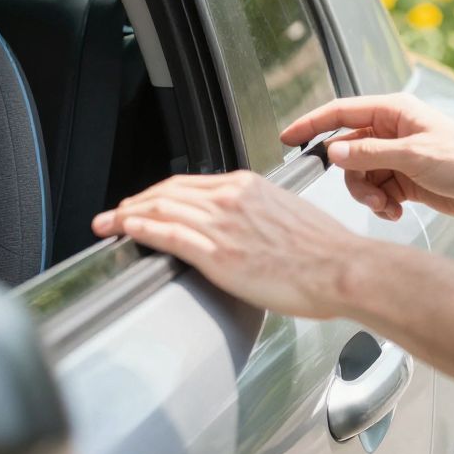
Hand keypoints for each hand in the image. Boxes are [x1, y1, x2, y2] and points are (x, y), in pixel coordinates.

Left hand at [91, 171, 358, 318]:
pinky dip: (139, 230)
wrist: (344, 268)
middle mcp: (230, 198)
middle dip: (136, 201)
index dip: (159, 193)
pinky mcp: (218, 253)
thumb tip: (245, 225)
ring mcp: (221, 224)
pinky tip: (124, 231)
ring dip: (128, 215)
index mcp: (247, 186)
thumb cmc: (326, 251)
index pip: (189, 184)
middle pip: (168, 192)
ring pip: (161, 209)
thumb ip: (258, 213)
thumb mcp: (287, 213)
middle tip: (115, 212)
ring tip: (109, 223)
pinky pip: (167, 234)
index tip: (144, 202)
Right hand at [281, 94, 453, 222]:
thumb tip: (333, 152)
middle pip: (348, 150)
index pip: (340, 113)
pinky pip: (377, 190)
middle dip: (352, 177)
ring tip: (386, 207)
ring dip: (367, 194)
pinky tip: (396, 212)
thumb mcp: (413, 155)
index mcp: (393, 112)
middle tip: (368, 196)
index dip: (312, 124)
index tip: (288, 137)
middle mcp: (392, 131)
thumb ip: (368, 153)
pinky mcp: (406, 179)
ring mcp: (398, 156)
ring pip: (360, 174)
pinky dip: (381, 204)